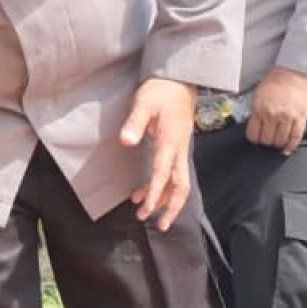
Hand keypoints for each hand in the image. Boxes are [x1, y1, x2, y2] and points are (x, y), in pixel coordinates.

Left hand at [120, 77, 196, 230]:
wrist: (178, 81)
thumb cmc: (160, 92)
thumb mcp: (144, 103)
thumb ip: (134, 123)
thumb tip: (126, 141)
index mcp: (171, 141)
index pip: (164, 173)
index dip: (155, 193)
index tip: (145, 209)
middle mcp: (178, 150)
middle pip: (180, 186)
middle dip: (170, 207)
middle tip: (160, 226)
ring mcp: (178, 150)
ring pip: (177, 183)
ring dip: (164, 201)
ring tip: (146, 216)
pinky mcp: (174, 149)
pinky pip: (171, 174)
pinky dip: (159, 188)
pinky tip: (141, 194)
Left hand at [247, 66, 306, 155]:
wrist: (293, 73)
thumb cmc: (274, 82)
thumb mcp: (258, 96)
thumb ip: (256, 112)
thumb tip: (255, 126)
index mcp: (259, 110)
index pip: (253, 134)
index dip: (254, 139)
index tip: (256, 138)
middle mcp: (273, 115)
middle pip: (267, 140)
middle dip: (266, 142)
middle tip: (268, 138)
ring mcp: (288, 117)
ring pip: (280, 141)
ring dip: (277, 144)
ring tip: (277, 141)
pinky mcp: (301, 118)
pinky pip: (296, 137)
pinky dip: (291, 146)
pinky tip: (287, 150)